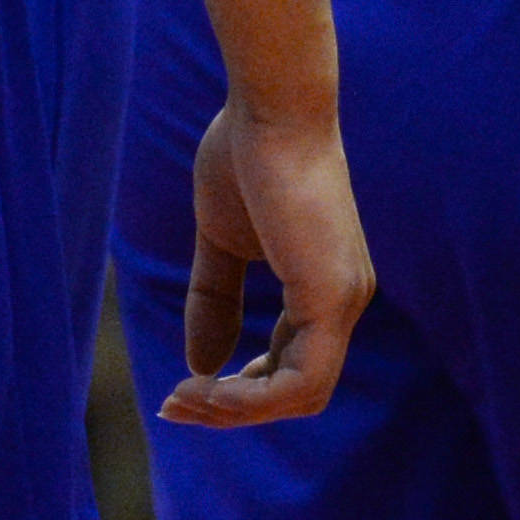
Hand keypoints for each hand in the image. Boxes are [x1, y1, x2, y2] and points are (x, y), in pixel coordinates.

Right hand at [159, 96, 373, 426]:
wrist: (269, 108)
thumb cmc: (246, 158)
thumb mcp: (222, 245)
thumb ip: (214, 302)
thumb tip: (201, 369)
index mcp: (323, 285)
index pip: (293, 368)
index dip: (239, 392)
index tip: (181, 392)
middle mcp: (345, 296)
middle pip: (298, 393)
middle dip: (232, 410)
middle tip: (174, 406)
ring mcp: (345, 297)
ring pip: (301, 396)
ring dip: (234, 411)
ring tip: (182, 399)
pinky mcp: (332, 295)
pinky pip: (300, 383)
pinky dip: (250, 400)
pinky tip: (205, 387)